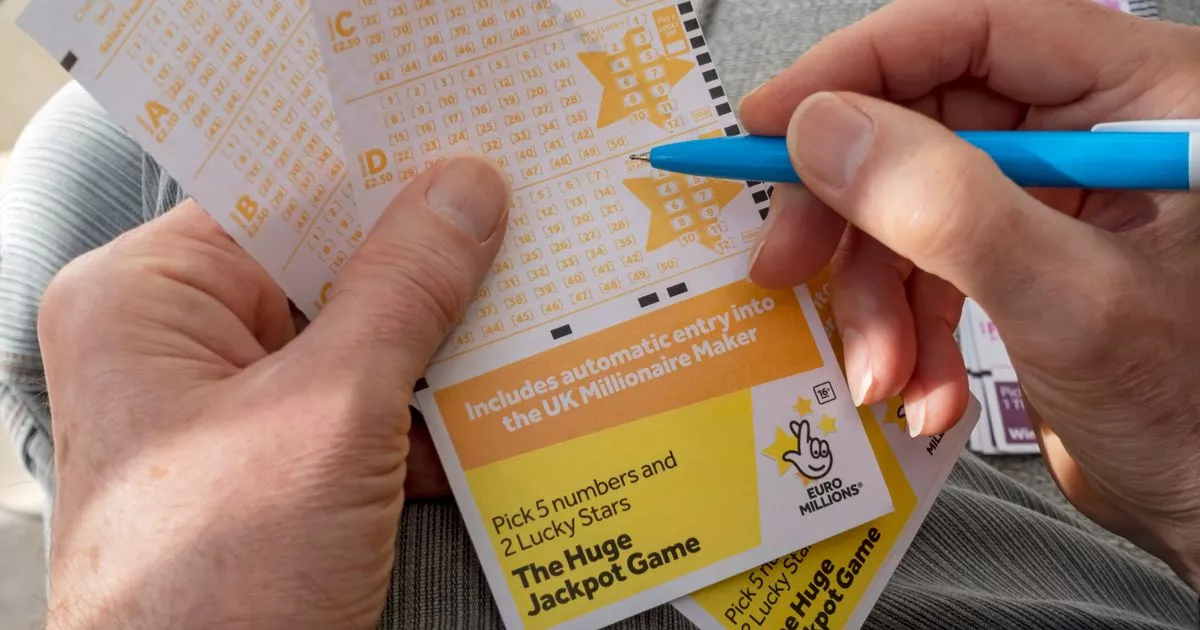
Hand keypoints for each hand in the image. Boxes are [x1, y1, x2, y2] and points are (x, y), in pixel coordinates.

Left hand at [37, 156, 508, 628]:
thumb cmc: (220, 586)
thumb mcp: (331, 415)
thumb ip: (404, 292)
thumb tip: (464, 192)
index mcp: (150, 301)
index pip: (279, 195)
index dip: (377, 171)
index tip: (468, 151)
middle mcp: (181, 345)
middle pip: (325, 269)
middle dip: (424, 273)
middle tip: (519, 237)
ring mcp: (232, 410)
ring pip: (356, 342)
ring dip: (436, 352)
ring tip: (524, 322)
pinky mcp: (277, 468)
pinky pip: (361, 408)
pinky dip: (424, 418)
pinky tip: (490, 415)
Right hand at [741, 0, 1199, 588]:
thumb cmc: (1196, 416)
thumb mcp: (1067, 302)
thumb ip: (946, 207)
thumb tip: (822, 130)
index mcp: (1141, 94)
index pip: (969, 32)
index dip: (856, 68)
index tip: (769, 123)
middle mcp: (1091, 130)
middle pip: (919, 123)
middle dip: (849, 214)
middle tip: (783, 265)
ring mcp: (1051, 199)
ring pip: (907, 205)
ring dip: (873, 297)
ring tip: (879, 372)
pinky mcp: (1021, 259)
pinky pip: (925, 266)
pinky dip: (905, 331)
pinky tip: (920, 391)